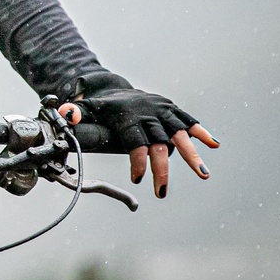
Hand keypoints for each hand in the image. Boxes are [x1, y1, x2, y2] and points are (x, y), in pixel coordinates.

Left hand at [64, 71, 219, 198]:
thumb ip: (76, 113)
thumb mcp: (87, 109)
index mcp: (128, 117)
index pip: (134, 140)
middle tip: (162, 191)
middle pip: (158, 143)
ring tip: (203, 174)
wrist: (115, 88)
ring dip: (192, 153)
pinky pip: (189, 120)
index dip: (137, 159)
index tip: (136, 178)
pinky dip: (201, 131)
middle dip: (161, 168)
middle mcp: (148, 115)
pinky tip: (214, 145)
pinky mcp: (173, 110)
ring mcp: (163, 112)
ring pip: (179, 133)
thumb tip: (66, 114)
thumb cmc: (101, 108)